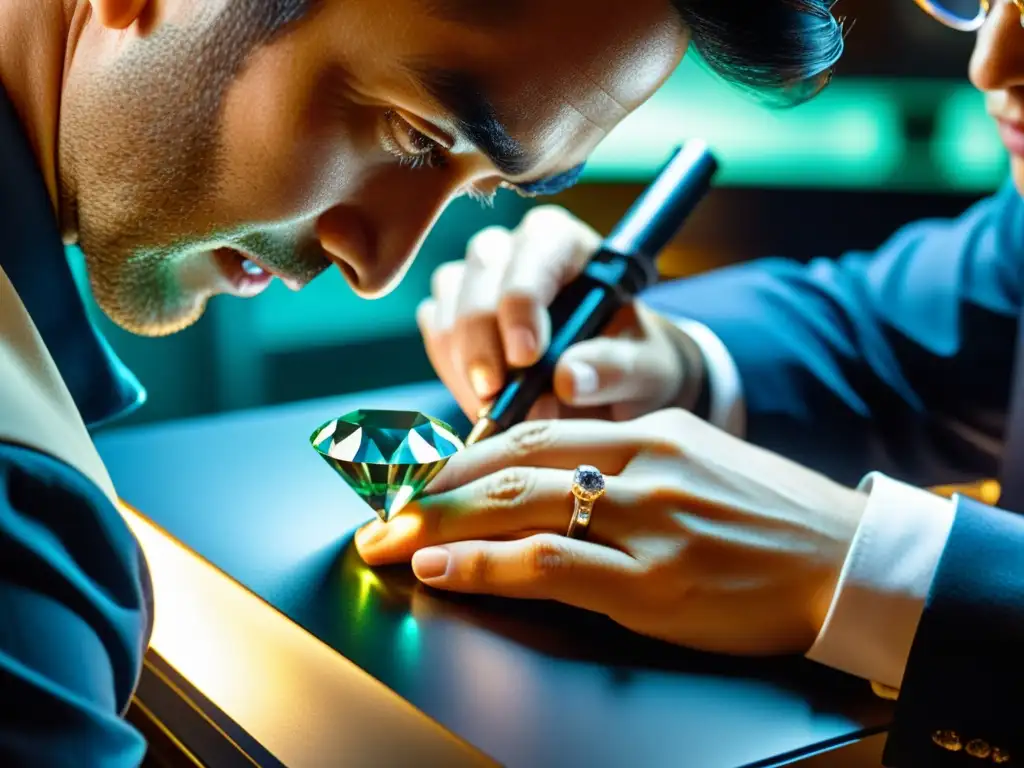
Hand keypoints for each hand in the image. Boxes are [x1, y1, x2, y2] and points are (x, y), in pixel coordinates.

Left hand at [355, 410, 867, 655]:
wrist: (848, 559)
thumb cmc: (768, 515)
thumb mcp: (696, 461)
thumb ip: (623, 462)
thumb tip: (546, 477)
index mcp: (652, 431)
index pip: (534, 432)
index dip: (463, 454)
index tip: (417, 471)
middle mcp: (643, 466)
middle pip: (511, 464)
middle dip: (433, 487)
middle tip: (380, 504)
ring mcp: (648, 524)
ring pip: (519, 508)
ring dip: (438, 523)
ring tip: (386, 538)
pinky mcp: (656, 584)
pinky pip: (551, 565)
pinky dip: (485, 565)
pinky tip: (440, 569)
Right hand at [418, 206, 700, 423]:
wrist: (612, 389)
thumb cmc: (633, 364)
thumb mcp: (645, 369)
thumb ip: (616, 369)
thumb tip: (569, 379)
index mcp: (565, 242)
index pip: (534, 252)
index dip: (522, 301)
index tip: (526, 357)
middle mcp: (512, 249)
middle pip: (478, 277)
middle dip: (482, 342)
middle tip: (498, 399)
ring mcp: (474, 280)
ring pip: (447, 309)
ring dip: (465, 367)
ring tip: (501, 414)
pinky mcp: (450, 314)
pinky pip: (435, 339)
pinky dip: (453, 377)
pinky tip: (484, 406)